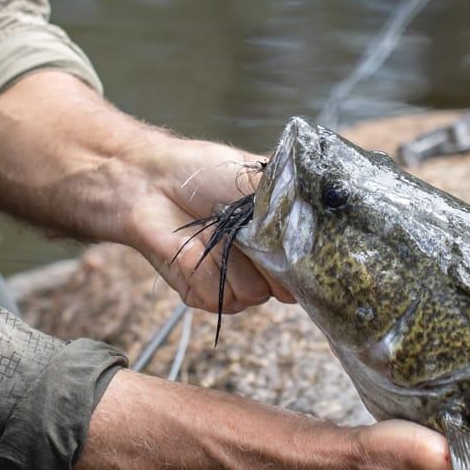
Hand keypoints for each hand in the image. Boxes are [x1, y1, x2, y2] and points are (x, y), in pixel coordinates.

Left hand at [118, 136, 294, 313]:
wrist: (151, 182)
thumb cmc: (203, 173)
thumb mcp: (256, 177)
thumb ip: (291, 201)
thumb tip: (318, 213)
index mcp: (282, 241)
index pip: (310, 270)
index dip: (302, 260)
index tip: (287, 238)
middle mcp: (263, 269)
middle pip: (285, 290)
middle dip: (264, 258)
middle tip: (241, 226)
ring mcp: (234, 283)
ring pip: (251, 294)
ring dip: (229, 259)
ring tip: (212, 230)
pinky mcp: (202, 294)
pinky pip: (216, 296)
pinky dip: (201, 267)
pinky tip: (191, 246)